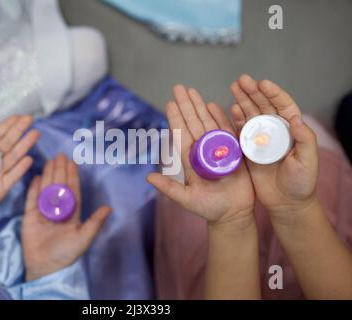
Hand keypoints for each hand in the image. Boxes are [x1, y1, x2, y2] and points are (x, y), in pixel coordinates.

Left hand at [0, 115, 39, 218]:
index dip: (6, 126)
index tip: (17, 117)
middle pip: (8, 143)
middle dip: (19, 130)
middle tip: (30, 118)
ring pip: (14, 157)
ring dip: (24, 145)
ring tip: (35, 134)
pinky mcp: (2, 187)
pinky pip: (13, 176)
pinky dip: (21, 168)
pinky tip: (28, 159)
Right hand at [21, 155, 110, 280]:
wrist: (45, 266)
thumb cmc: (66, 253)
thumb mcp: (84, 238)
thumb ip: (95, 222)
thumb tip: (109, 208)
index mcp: (72, 213)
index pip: (72, 190)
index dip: (72, 176)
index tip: (72, 162)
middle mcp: (58, 209)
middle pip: (59, 185)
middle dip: (60, 170)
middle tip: (60, 155)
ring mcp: (44, 211)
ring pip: (46, 188)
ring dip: (48, 174)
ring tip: (50, 161)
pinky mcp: (30, 216)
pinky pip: (32, 198)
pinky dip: (34, 187)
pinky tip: (36, 175)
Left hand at [147, 85, 254, 224]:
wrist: (233, 214)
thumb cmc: (209, 208)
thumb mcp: (186, 199)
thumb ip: (169, 189)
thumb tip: (148, 179)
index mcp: (189, 159)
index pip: (181, 134)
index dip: (175, 118)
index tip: (170, 102)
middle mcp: (203, 151)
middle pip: (193, 123)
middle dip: (186, 105)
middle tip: (179, 87)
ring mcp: (219, 149)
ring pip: (208, 123)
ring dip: (201, 106)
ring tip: (193, 91)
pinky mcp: (234, 151)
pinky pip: (227, 130)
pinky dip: (221, 117)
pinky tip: (214, 105)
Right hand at [230, 74, 317, 221]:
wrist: (285, 202)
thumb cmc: (301, 182)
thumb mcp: (308, 161)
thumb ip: (304, 140)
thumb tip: (297, 118)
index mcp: (291, 130)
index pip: (282, 106)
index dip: (273, 93)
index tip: (262, 83)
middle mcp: (275, 131)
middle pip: (263, 106)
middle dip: (252, 92)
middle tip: (241, 80)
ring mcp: (260, 139)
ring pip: (250, 115)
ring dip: (242, 101)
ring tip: (233, 88)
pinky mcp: (248, 149)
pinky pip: (241, 131)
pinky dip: (236, 120)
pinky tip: (231, 110)